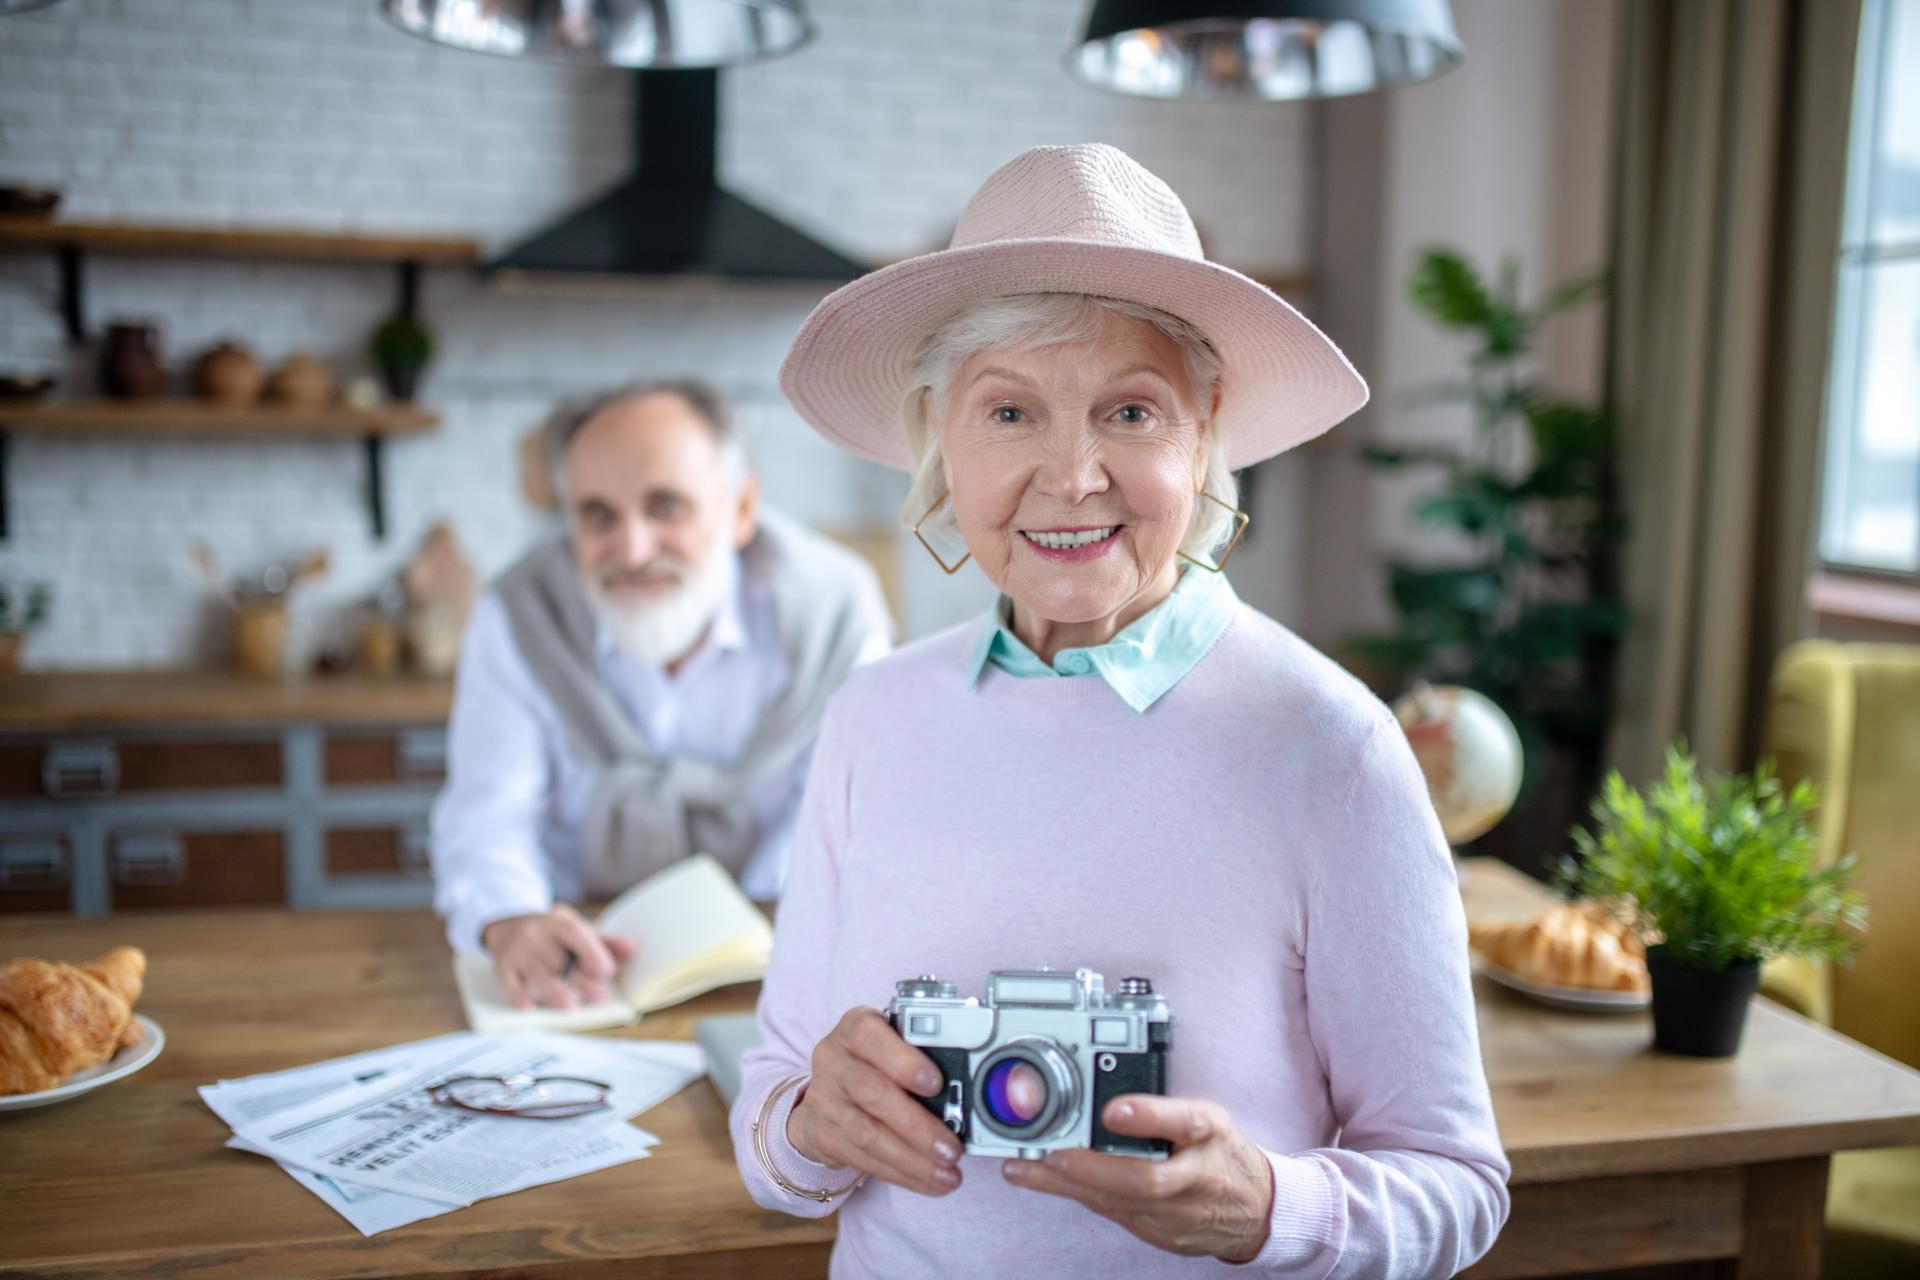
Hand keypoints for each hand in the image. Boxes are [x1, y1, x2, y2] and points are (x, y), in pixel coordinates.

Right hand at [481, 905, 635, 1010]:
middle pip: (560, 959)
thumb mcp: (576, 930)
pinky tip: (529, 1007)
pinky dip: (518, 996)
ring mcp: (518, 951)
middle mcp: (536, 934)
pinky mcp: (502, 968)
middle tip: (599, 997)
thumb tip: (632, 949)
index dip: (592, 952)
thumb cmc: (551, 934)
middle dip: (580, 980)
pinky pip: (509, 983)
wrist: (507, 925)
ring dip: (555, 991)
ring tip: (571, 1007)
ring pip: (537, 974)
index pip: (576, 934)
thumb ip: (604, 941)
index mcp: (559, 923)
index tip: (607, 971)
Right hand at [786, 1006, 963, 1197]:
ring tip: (948, 1173)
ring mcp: (824, 1099)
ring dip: (913, 1159)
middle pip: (873, 1093)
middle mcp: (834, 1059)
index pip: (870, 1036)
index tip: (936, 1083)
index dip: (903, 1061)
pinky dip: (902, 1174)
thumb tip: (969, 1088)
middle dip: (917, 1125)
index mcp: (856, 1027)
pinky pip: (863, 1159)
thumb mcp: (894, 1044)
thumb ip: (924, 1054)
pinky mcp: (823, 1135)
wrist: (828, 1092)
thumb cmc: (877, 1062)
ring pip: (867, 1134)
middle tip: (953, 1148)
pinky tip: (929, 1181)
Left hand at [1001, 1096, 1275, 1263]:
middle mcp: (1196, 1176)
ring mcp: (1177, 1212)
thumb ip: (1162, 1107)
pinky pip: (1113, 1211)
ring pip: (1119, 1201)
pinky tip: (1041, 1179)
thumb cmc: (1220, 1152)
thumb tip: (1106, 1085)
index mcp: (1210, 1134)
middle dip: (1094, 1168)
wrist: (1254, 1210)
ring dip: (1067, 1183)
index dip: (1149, 1117)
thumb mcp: (1207, 1116)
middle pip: (1146, 1179)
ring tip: (1025, 1165)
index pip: (1186, 1123)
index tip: (1112, 1110)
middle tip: (1053, 1152)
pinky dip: (1075, 1193)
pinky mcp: (1159, 1231)